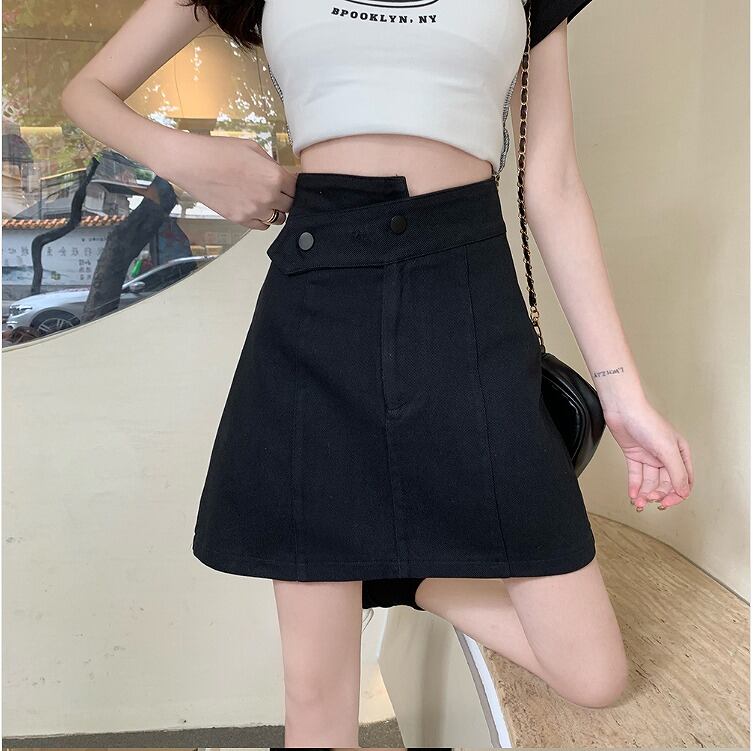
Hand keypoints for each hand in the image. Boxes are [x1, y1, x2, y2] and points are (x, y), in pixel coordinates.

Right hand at [159, 132, 296, 229]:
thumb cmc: (219, 151)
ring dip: (276, 210)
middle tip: (277, 191)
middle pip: (290, 205)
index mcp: (274, 176)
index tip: (289, 184)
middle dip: (286, 198)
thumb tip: (283, 175)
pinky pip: (262, 226)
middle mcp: (268, 196)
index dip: (293, 185)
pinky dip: (262, 219)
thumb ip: (272, 164)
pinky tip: (254, 208)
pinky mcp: (240, 219)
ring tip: (264, 200)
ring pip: (279, 219)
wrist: (191, 163)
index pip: (297, 187)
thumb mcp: (252, 148)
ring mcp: (254, 210)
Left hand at [603, 398, 693, 511]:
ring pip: (650, 481)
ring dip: (645, 493)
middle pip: (666, 483)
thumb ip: (677, 472)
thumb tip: (683, 492)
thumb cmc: (647, 421)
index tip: (667, 503)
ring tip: (639, 502)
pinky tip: (633, 495)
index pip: (684, 481)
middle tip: (650, 501)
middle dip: (658, 494)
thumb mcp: (667, 449)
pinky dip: (635, 486)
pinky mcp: (634, 456)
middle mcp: (666, 456)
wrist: (623, 410)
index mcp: (680, 453)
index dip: (677, 494)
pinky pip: (636, 475)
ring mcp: (650, 456)